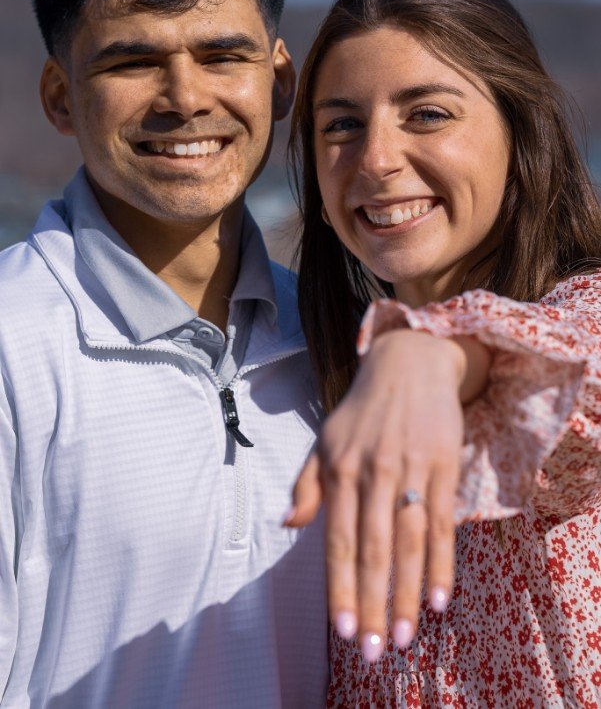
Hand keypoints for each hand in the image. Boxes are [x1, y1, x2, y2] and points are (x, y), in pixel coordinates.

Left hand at [286, 330, 489, 661]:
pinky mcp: (443, 466)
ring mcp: (410, 469)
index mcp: (339, 469)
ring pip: (408, 542)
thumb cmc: (361, 410)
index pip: (339, 541)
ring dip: (407, 594)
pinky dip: (442, 563)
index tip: (344, 630)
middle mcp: (372, 472)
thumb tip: (287, 526)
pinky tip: (439, 599)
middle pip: (374, 550)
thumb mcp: (324, 440)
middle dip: (373, 604)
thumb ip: (307, 485)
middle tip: (374, 652)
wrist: (409, 362)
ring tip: (404, 637)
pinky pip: (442, 522)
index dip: (341, 587)